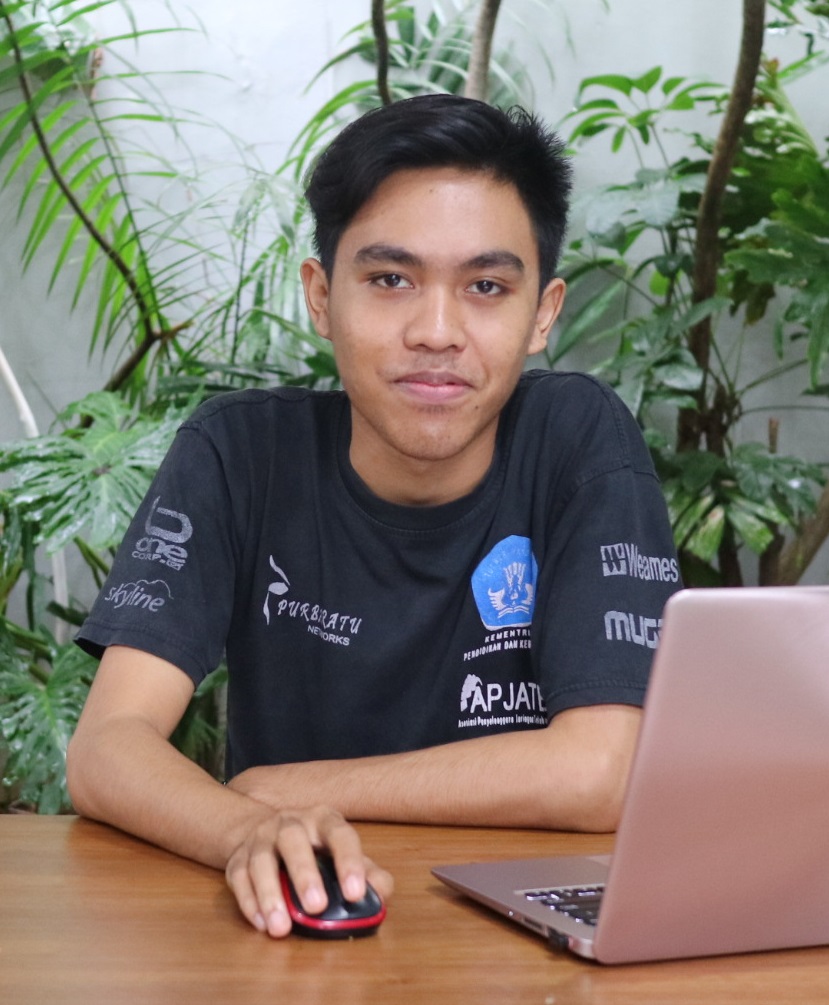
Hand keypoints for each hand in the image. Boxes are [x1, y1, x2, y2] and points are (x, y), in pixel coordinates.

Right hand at [224, 805, 393, 937]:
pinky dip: (249, 902)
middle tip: (316, 906)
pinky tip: (261, 923)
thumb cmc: (314, 848)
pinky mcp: (237, 859)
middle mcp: (290, 823)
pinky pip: (239, 878)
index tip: (356, 893)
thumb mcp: (342, 854)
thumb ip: (367, 872)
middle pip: (293, 841)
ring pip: (261, 861)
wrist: (265, 833)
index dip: (348, 862)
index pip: (339, 834)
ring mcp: (260, 839)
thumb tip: (382, 892)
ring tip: (281, 927)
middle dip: (304, 874)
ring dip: (270, 894)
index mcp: (323, 820)